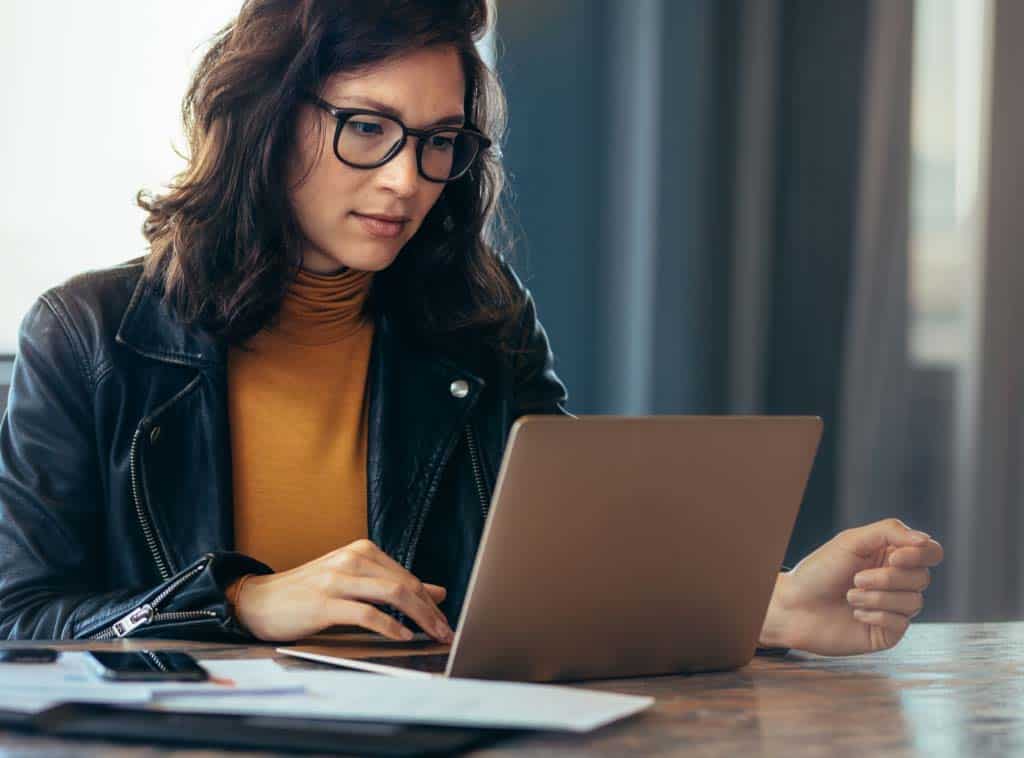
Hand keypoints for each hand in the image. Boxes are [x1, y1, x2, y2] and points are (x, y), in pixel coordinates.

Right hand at [229, 539, 453, 642]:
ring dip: (419, 617)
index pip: (408, 576)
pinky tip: (402, 636)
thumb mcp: (353, 582)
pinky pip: (366, 613)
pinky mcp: (324, 603)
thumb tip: (437, 592)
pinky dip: (389, 626)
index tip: (445, 620)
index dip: (430, 601)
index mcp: (361, 551)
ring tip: (432, 635)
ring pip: (393, 594)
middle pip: (405, 584)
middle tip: (446, 632)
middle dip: (431, 611)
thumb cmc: (307, 593)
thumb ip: (392, 585)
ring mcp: (337, 579)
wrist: (259, 600)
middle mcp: (352, 559)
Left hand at [759, 518, 943, 654]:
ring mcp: (895, 607)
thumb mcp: (851, 541)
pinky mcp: (888, 631)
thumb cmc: (819, 571)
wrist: (795, 606)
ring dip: (877, 597)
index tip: (894, 557)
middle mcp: (897, 581)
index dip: (920, 555)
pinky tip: (855, 613)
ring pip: (914, 601)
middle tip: (856, 578)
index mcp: (891, 556)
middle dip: (888, 578)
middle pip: (923, 577)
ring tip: (850, 595)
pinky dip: (876, 615)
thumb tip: (925, 540)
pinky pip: (901, 623)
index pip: (931, 552)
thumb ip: (889, 532)